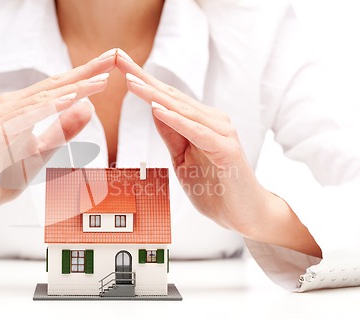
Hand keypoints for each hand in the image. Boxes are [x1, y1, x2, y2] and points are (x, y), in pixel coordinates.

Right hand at [0, 51, 116, 227]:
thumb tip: (89, 108)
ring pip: (44, 98)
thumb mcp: (42, 151)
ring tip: (100, 80)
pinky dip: (50, 107)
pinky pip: (27, 116)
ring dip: (74, 88)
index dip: (85, 74)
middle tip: (113, 58)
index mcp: (22, 107)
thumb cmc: (4, 173)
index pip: (59, 87)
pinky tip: (71, 99)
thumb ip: (63, 131)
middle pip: (54, 85)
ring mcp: (1, 116)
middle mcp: (10, 105)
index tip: (110, 63)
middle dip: (86, 71)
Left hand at [116, 52, 321, 256]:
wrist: (244, 214)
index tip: (119, 65)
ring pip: (182, 110)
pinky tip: (158, 110)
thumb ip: (172, 134)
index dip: (142, 81)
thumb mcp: (182, 158)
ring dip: (154, 95)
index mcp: (200, 121)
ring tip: (131, 81)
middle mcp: (212, 121)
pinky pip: (198, 132)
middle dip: (143, 78)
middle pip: (171, 96)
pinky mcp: (226, 149)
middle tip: (118, 60)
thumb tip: (154, 109)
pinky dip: (177, 121)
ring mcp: (221, 133)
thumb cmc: (214, 186)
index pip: (166, 97)